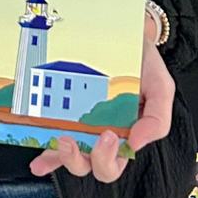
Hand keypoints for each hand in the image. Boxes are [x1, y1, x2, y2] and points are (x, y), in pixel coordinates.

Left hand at [30, 35, 173, 181]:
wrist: (126, 33)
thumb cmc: (144, 64)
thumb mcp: (161, 88)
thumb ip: (158, 119)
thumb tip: (137, 144)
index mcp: (123, 135)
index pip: (114, 164)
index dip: (108, 159)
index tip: (109, 136)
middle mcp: (98, 133)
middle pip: (88, 164)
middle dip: (80, 160)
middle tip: (74, 140)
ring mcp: (78, 122)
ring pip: (67, 154)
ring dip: (60, 155)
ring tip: (59, 141)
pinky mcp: (61, 107)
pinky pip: (48, 132)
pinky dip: (44, 152)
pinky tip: (37, 161)